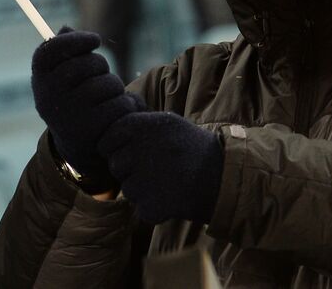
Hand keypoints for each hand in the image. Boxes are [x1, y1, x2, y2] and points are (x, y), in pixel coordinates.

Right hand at [31, 28, 143, 181]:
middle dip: (101, 66)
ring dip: (114, 88)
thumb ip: (66, 51)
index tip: (95, 40)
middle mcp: (49, 96)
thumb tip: (65, 29)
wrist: (77, 143)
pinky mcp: (91, 129)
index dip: (75, 40)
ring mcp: (69, 114)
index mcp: (40, 79)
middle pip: (88, 64)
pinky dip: (125, 105)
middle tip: (98, 76)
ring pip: (109, 84)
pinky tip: (113, 113)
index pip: (49, 50)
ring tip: (104, 99)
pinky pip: (121, 104)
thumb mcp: (64, 76)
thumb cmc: (74, 98)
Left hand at [100, 111, 223, 223]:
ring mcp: (144, 179)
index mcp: (143, 126)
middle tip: (160, 166)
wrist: (225, 174)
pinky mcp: (151, 205)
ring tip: (170, 179)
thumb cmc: (193, 147)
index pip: (107, 139)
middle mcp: (140, 149)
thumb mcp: (169, 123)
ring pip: (128, 188)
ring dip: (144, 188)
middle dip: (131, 169)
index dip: (118, 147)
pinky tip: (174, 195)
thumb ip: (138, 124)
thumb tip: (106, 131)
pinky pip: (141, 208)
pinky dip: (155, 206)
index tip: (138, 150)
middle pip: (116, 165)